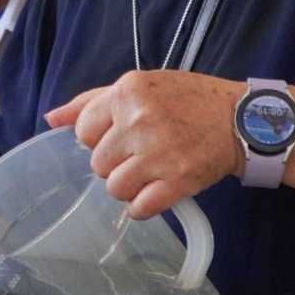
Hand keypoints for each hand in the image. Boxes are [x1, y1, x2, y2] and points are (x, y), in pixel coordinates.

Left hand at [45, 69, 243, 219]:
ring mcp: (158, 152)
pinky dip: (144, 207)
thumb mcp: (141, 86)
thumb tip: (51, 119)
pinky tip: (157, 191)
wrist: (244, 119)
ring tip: (151, 172)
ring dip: (130, 186)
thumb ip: (92, 101)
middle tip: (142, 153)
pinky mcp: (178, 181)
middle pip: (98, 163)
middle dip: (116, 162)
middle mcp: (139, 121)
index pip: (84, 131)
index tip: (123, 135)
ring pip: (115, 188)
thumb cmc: (189, 100)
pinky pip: (139, 208)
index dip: (100, 137)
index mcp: (127, 92)